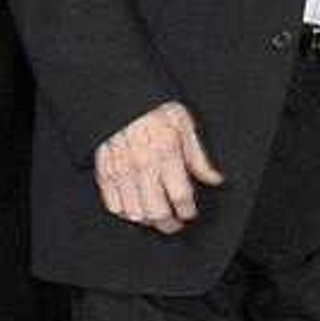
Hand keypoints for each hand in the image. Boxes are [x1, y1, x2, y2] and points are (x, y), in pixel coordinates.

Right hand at [96, 102, 224, 232]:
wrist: (121, 96)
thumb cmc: (154, 109)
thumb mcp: (185, 126)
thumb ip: (199, 158)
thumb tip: (214, 179)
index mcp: (166, 154)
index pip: (181, 197)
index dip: (188, 211)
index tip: (190, 212)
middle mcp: (142, 166)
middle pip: (157, 212)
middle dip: (170, 224)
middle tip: (176, 222)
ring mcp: (121, 171)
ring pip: (134, 213)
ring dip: (148, 221)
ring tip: (157, 216)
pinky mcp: (104, 172)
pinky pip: (112, 205)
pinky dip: (124, 212)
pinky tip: (135, 208)